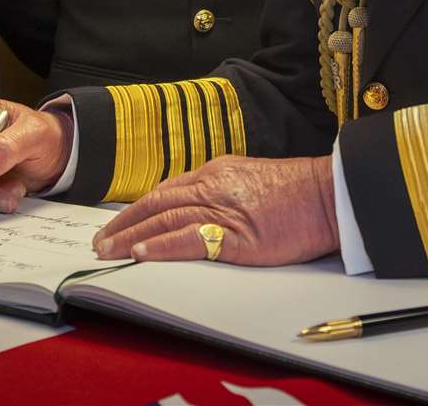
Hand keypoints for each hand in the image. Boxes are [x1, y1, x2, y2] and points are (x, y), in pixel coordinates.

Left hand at [92, 155, 338, 265]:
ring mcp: (222, 210)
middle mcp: (212, 186)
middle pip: (155, 204)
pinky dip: (160, 246)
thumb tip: (192, 208)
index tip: (118, 224)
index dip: (137, 209)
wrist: (327, 197)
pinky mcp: (235, 237)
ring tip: (108, 251)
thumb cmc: (295, 193)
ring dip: (131, 237)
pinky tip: (141, 254)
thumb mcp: (249, 180)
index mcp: (215, 172)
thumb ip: (219, 190)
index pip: (165, 190)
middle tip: (100, 241)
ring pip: (164, 220)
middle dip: (123, 223)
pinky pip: (188, 239)